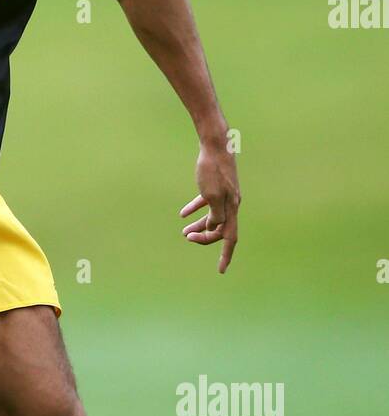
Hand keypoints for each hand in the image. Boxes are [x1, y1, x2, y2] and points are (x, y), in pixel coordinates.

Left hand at [179, 140, 240, 272]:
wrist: (215, 144)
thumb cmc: (213, 169)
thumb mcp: (212, 195)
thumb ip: (215, 215)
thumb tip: (215, 228)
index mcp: (232, 208)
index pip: (230, 238)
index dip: (226, 255)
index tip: (221, 270)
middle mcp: (231, 204)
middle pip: (220, 229)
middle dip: (205, 237)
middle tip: (187, 237)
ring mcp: (224, 195)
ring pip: (213, 217)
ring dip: (199, 226)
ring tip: (184, 231)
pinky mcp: (216, 186)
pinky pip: (206, 203)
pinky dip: (195, 210)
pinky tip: (183, 214)